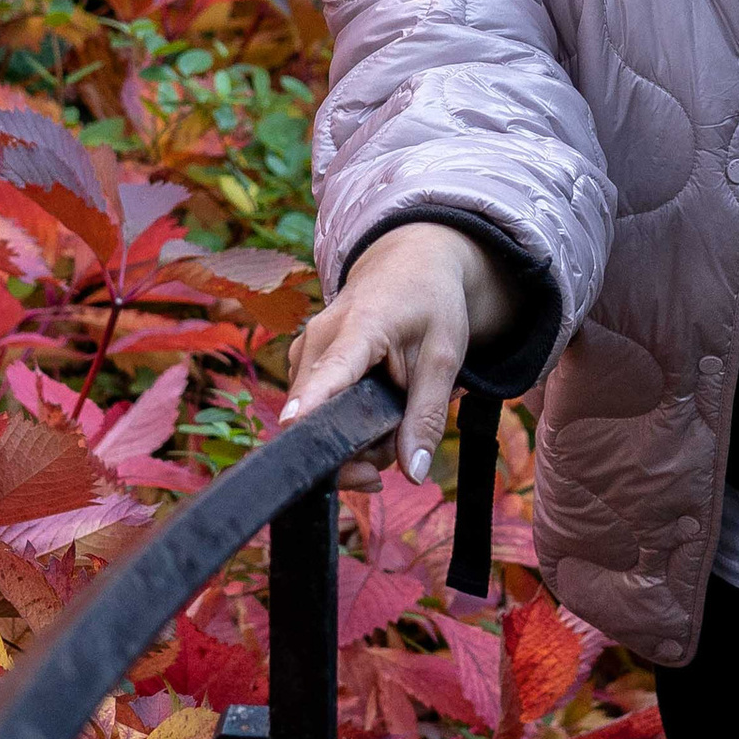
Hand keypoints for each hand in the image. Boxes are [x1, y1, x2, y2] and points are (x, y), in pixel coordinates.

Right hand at [281, 222, 519, 484]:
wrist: (409, 264)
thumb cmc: (429, 303)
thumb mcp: (444, 357)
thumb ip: (427, 416)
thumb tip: (414, 474)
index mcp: (358, 328)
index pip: (329, 372)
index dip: (311, 403)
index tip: (293, 426)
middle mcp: (317, 340)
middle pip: (315, 416)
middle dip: (357, 450)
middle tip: (400, 450)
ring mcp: (304, 352)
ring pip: (315, 420)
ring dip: (354, 439)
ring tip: (396, 423)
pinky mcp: (303, 364)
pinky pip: (315, 410)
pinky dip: (345, 424)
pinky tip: (375, 415)